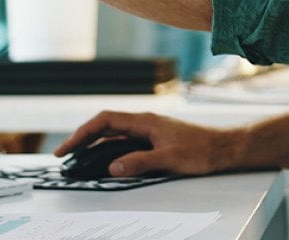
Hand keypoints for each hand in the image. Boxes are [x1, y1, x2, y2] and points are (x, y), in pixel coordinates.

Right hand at [54, 110, 238, 176]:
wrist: (224, 148)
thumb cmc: (202, 150)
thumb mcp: (169, 158)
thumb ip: (139, 162)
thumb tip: (112, 168)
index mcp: (145, 121)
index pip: (105, 120)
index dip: (83, 132)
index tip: (67, 147)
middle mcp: (145, 123)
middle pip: (106, 126)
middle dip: (82, 139)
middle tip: (64, 155)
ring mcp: (149, 131)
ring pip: (114, 135)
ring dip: (95, 145)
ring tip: (78, 160)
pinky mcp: (155, 140)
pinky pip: (125, 142)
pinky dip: (110, 150)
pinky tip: (104, 162)